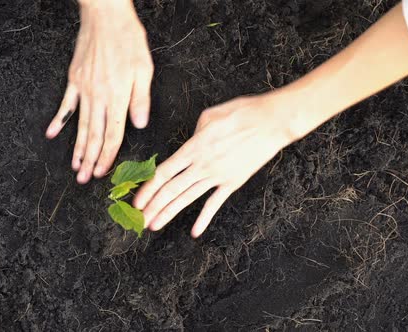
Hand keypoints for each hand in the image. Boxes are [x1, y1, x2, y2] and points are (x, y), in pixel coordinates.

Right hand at [45, 0, 153, 183]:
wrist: (105, 16)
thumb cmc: (128, 39)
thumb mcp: (144, 69)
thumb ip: (141, 100)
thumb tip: (139, 125)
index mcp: (118, 96)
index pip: (113, 134)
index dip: (108, 156)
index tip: (103, 171)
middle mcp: (98, 97)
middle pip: (94, 135)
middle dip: (90, 160)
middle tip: (85, 179)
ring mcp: (83, 89)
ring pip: (80, 125)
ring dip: (77, 148)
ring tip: (74, 166)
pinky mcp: (74, 80)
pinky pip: (66, 105)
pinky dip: (59, 121)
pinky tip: (52, 135)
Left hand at [133, 94, 296, 237]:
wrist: (271, 122)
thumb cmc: (241, 112)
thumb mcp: (209, 116)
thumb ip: (194, 134)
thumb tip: (190, 144)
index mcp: (193, 148)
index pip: (163, 172)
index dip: (147, 188)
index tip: (136, 200)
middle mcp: (202, 165)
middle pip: (171, 190)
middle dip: (153, 206)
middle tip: (138, 220)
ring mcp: (217, 176)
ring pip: (187, 198)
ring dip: (169, 213)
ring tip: (154, 226)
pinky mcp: (233, 182)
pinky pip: (215, 203)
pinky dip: (204, 218)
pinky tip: (194, 232)